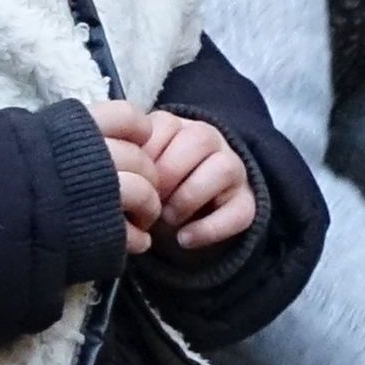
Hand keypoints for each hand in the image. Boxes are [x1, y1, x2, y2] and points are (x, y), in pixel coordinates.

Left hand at [95, 101, 255, 255]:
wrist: (189, 211)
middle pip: (198, 140)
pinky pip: (238, 212)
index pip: (164, 124)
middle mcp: (211, 140)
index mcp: (179, 127)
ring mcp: (234, 169)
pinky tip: (185, 239)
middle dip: (167, 174)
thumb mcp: (139, 169)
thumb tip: (116, 175)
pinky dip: (208, 229)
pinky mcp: (248, 202)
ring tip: (168, 218)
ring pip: (223, 168)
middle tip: (150, 200)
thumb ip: (130, 162)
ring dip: (188, 197)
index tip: (132, 179)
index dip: (144, 155)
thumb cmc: (154, 187)